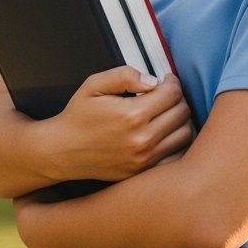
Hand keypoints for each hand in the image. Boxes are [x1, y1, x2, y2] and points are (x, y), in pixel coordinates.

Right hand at [43, 66, 193, 182]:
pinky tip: (165, 133)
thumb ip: (125, 75)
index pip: (172, 93)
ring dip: (180, 119)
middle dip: (177, 98)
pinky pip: (177, 155)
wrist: (62, 151)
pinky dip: (177, 142)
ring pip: (185, 134)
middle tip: (165, 95)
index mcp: (132, 115)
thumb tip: (153, 81)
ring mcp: (144, 160)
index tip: (165, 80)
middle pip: (182, 112)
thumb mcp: (94, 84)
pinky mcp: (143, 172)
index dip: (172, 82)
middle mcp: (142, 140)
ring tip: (166, 113)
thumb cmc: (79, 116)